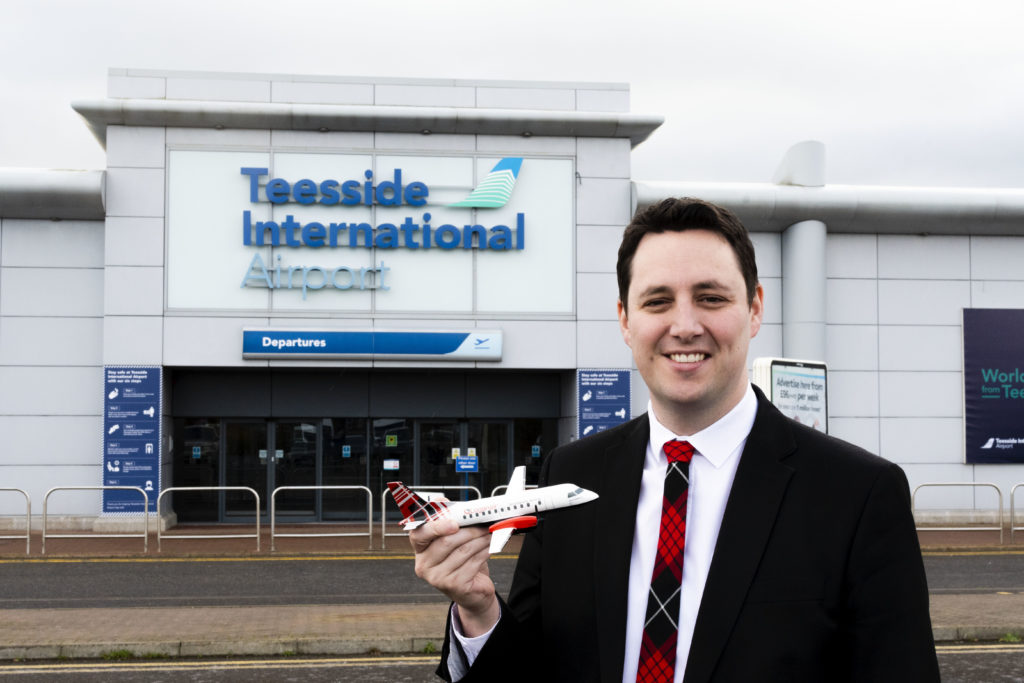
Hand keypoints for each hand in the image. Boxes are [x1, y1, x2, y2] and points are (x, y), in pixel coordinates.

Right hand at [409, 518, 500, 635]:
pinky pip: (472, 562)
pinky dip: (485, 551)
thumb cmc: (461, 560)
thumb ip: (445, 518)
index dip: (436, 526)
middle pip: (447, 542)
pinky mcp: (454, 586)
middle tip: (484, 523)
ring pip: (463, 551)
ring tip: (490, 533)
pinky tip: (490, 547)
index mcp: (420, 549)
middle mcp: (424, 565)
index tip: (455, 522)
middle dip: (469, 530)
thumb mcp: (452, 539)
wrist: (472, 591)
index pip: (419, 534)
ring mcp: (437, 578)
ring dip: (480, 539)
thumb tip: (441, 499)